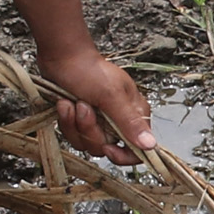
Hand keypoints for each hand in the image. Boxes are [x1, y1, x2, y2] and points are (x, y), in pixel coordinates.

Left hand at [42, 45, 153, 160]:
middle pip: (105, 147)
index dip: (123, 155)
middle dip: (89, 130)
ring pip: (86, 143)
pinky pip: (73, 136)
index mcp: (134, 116)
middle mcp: (118, 123)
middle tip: (84, 106)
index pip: (137, 150)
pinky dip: (66, 121)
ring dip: (75, 123)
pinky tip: (65, 104)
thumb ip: (130, 122)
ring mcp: (98, 123)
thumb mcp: (112, 96)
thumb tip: (150, 145)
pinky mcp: (80, 122)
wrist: (62, 58)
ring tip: (73, 103)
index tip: (108, 147)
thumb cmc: (90, 70)